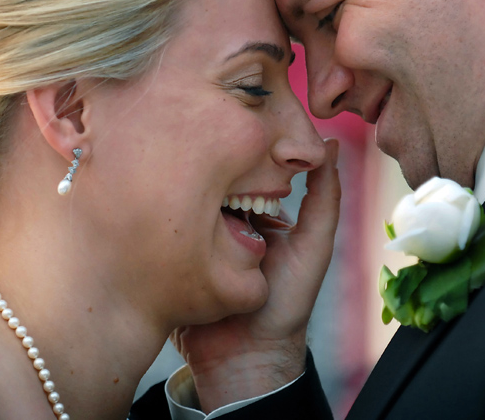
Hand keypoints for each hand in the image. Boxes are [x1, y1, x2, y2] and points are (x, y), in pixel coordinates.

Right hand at [171, 139, 340, 410]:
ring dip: (181, 187)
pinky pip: (163, 227)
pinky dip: (162, 213)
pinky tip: (154, 194)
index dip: (243, 149)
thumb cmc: (286, 303)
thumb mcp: (313, 245)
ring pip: (185, 197)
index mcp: (257, 216)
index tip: (234, 125)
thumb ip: (324, 198)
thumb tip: (330, 142)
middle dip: (207, 166)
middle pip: (213, 180)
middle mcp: (225, 222)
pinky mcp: (171, 254)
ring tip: (170, 165)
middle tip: (195, 143)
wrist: (244, 359)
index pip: (247, 170)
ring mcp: (195, 237)